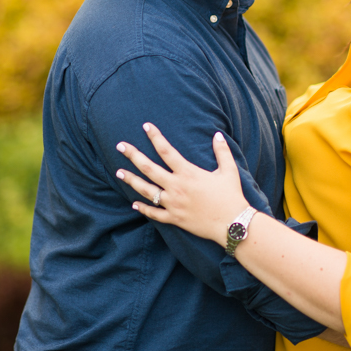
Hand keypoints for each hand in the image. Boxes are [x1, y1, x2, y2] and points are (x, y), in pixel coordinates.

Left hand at [115, 124, 248, 243]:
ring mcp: (173, 204)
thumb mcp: (229, 170)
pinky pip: (154, 213)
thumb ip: (222, 151)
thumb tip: (217, 134)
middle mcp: (176, 187)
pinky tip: (134, 204)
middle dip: (133, 155)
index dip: (155, 137)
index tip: (146, 126)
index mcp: (188, 173)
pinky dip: (143, 209)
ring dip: (131, 180)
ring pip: (146, 191)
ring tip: (118, 172)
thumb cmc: (231, 196)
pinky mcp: (174, 219)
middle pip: (149, 169)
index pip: (166, 150)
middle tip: (120, 146)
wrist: (232, 223)